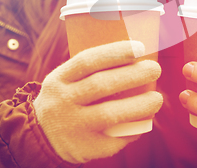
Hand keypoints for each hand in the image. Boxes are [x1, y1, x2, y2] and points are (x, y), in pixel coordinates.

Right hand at [33, 41, 162, 163]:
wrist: (40, 135)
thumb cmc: (68, 98)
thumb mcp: (67, 80)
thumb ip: (91, 70)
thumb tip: (136, 53)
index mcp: (59, 79)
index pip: (87, 61)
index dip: (115, 52)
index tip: (140, 48)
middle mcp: (61, 102)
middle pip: (101, 85)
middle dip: (133, 76)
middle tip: (155, 70)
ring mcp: (71, 126)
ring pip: (109, 114)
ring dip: (139, 106)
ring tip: (157, 99)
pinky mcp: (82, 148)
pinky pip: (113, 139)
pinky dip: (133, 129)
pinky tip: (145, 121)